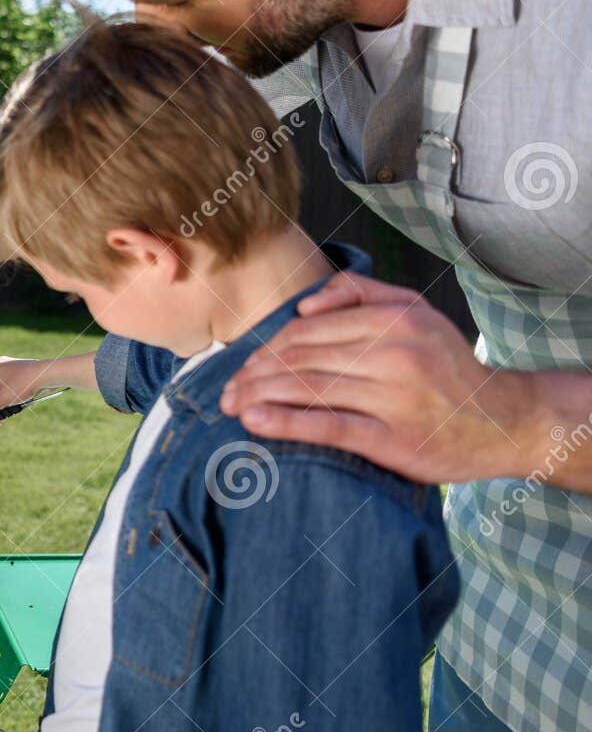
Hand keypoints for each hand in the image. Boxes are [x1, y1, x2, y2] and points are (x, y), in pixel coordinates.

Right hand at [0, 357, 56, 426]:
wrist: (47, 374)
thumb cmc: (23, 384)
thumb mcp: (1, 401)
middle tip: (2, 418)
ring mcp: (11, 366)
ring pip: (4, 389)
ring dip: (7, 401)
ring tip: (15, 407)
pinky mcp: (22, 369)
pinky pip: (13, 385)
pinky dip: (15, 394)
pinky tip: (22, 400)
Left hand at [219, 272, 527, 484]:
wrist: (505, 420)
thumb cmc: (447, 365)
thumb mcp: (415, 310)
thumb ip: (359, 293)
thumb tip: (305, 305)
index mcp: (392, 319)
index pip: (305, 331)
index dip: (264, 350)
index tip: (241, 369)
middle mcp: (394, 353)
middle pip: (299, 360)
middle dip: (253, 376)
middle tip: (226, 393)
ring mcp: (395, 397)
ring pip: (307, 389)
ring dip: (258, 397)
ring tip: (231, 408)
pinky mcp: (395, 439)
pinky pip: (329, 427)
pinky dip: (286, 423)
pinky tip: (254, 422)